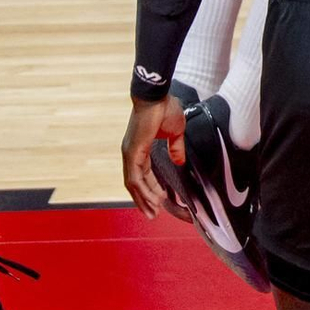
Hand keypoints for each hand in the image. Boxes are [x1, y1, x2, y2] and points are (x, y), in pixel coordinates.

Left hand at [121, 93, 188, 219]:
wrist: (156, 95)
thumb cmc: (165, 108)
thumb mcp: (175, 132)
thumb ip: (176, 147)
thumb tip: (179, 161)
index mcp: (140, 148)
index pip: (143, 174)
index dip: (150, 188)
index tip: (159, 200)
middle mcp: (131, 153)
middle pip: (136, 183)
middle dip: (145, 199)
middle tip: (153, 214)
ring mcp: (130, 153)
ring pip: (134, 184)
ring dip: (143, 199)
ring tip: (153, 212)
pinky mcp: (132, 152)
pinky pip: (135, 178)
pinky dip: (143, 191)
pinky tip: (153, 200)